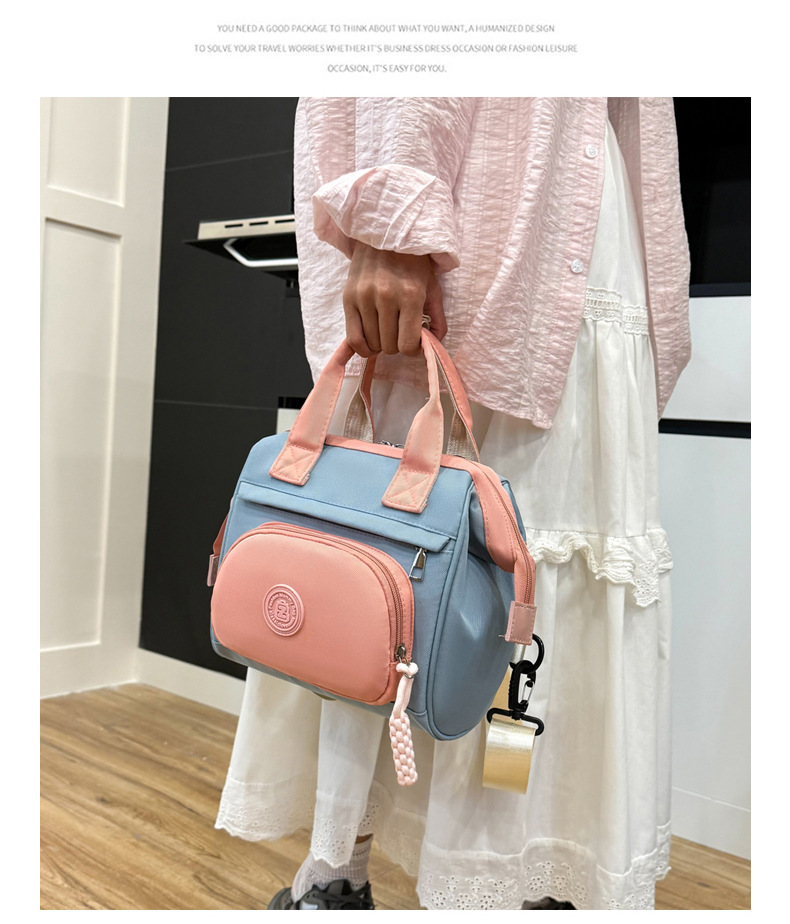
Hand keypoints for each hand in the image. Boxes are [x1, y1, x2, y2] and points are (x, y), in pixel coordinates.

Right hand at [343, 242, 446, 357]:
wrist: (385, 235)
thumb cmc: (413, 263)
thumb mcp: (432, 287)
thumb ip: (438, 318)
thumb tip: (435, 345)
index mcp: (410, 296)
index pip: (407, 345)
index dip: (412, 349)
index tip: (413, 341)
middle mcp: (386, 297)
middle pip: (389, 346)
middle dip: (397, 345)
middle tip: (399, 332)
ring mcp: (364, 298)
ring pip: (372, 344)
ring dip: (381, 344)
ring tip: (386, 331)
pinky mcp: (348, 298)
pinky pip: (353, 338)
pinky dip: (363, 347)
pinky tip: (370, 341)